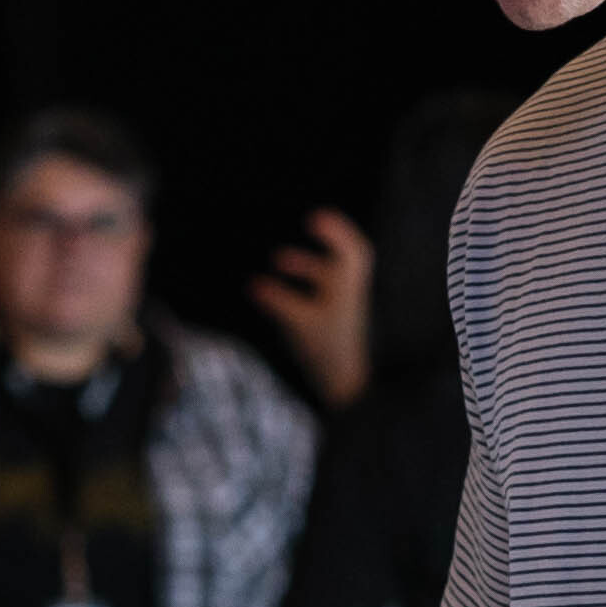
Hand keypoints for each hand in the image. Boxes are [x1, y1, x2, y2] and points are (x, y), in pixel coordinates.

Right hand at [249, 208, 376, 410]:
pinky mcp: (332, 324)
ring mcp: (342, 309)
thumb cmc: (328, 352)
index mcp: (347, 287)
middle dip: (329, 241)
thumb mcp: (299, 322)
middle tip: (312, 222)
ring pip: (328, 278)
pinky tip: (274, 291)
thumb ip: (277, 301)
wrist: (345, 388)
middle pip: (346, 258)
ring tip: (278, 260)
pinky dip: (300, 288)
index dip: (337, 231)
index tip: (317, 218)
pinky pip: (319, 296)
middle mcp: (348, 293)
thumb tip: (253, 284)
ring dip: (306, 267)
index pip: (352, 250)